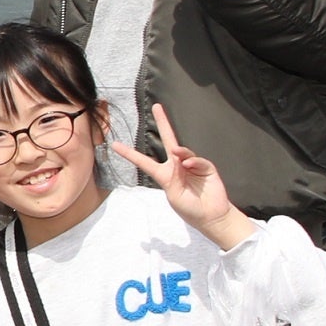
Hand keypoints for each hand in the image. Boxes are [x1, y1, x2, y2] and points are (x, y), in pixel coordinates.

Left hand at [109, 103, 253, 250]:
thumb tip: (180, 161)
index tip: (115, 145)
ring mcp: (192, 165)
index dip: (131, 154)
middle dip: (163, 123)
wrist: (211, 217)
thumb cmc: (189, 209)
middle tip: (157, 107)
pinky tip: (189, 166)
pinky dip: (193, 162)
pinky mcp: (206, 167)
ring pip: (183, 151)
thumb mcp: (174, 196)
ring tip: (177, 153)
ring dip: (180, 151)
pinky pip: (198, 161)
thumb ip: (172, 179)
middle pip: (169, 141)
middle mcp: (177, 166)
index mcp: (165, 175)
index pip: (145, 162)